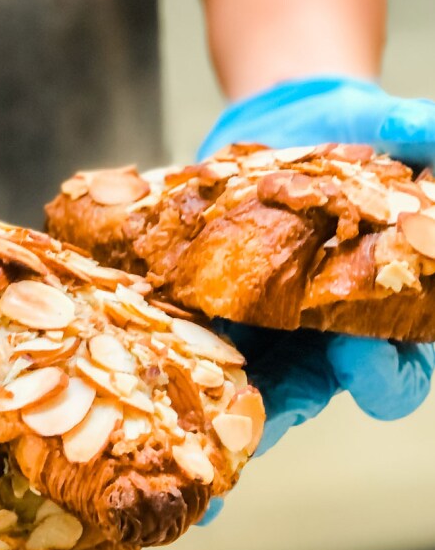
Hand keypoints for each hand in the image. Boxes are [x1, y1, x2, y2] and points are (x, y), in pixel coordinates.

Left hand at [195, 75, 434, 455]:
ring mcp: (261, 324)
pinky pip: (191, 339)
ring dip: (212, 403)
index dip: (385, 376)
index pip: (396, 371)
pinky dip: (171, 352)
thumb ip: (422, 136)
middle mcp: (319, 334)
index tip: (364, 357)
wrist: (289, 126)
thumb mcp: (400, 131)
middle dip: (277, 411)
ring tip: (183, 420)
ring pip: (239, 381)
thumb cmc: (359, 139)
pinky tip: (143, 359)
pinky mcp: (210, 306)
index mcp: (379, 313)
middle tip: (249, 423)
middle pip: (305, 392)